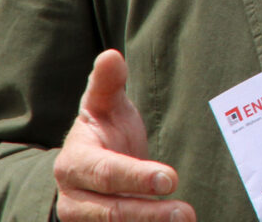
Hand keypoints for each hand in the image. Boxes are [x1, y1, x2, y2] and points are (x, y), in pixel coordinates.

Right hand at [54, 50, 194, 221]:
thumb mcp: (103, 106)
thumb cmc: (103, 132)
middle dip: (149, 213)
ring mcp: (84, 221)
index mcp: (75, 163)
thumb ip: (107, 84)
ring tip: (186, 220)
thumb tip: (111, 56)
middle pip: (112, 211)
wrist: (86, 169)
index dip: (137, 177)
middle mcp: (75, 198)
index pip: (107, 173)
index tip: (170, 179)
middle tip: (186, 213)